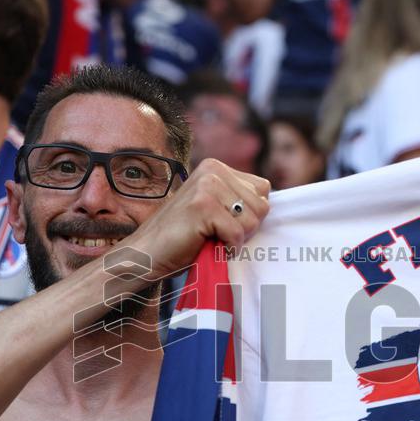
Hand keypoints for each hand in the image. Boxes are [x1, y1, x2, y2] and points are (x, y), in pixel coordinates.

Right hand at [124, 158, 270, 279]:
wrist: (147, 253)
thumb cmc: (184, 237)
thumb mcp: (215, 208)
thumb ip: (238, 199)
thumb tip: (272, 204)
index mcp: (217, 167)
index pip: (263, 190)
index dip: (250, 214)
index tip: (225, 223)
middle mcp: (213, 170)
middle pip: (262, 206)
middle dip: (245, 228)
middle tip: (217, 234)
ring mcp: (207, 186)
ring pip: (252, 221)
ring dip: (235, 239)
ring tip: (211, 238)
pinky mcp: (203, 206)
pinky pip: (237, 234)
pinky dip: (226, 248)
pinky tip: (206, 244)